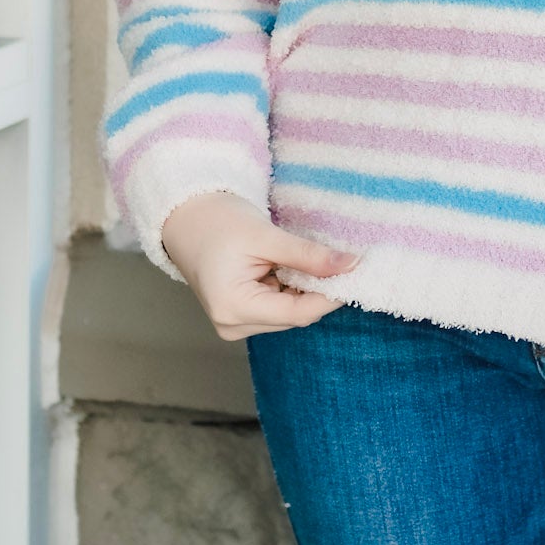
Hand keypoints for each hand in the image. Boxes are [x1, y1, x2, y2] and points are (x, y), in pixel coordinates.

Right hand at [160, 190, 359, 341]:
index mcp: (233, 307)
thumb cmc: (217, 222)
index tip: (358, 273)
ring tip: (313, 260)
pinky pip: (279, 307)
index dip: (331, 295)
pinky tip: (295, 267)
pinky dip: (294, 289)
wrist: (186, 219)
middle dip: (321, 290)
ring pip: (290, 313)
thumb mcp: (265, 235)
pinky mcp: (241, 315)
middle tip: (344, 261)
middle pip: (295, 316)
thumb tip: (350, 265)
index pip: (297, 313)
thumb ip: (307, 255)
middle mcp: (232, 325)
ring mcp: (235, 323)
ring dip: (307, 289)